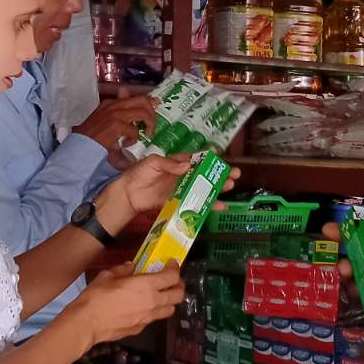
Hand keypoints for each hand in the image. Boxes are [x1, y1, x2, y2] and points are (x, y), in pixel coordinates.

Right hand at [74, 92, 159, 164]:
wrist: (79, 146)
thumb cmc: (90, 136)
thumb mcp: (103, 120)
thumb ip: (117, 112)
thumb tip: (131, 109)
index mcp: (110, 103)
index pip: (133, 96)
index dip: (147, 102)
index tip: (154, 106)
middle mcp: (114, 105)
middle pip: (142, 100)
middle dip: (151, 112)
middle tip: (152, 125)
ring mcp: (115, 114)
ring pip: (143, 112)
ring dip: (149, 124)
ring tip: (147, 134)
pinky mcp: (116, 126)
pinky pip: (134, 130)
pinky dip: (135, 138)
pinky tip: (128, 143)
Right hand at [76, 262, 184, 346]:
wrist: (88, 323)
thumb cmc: (97, 296)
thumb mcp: (108, 276)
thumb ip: (123, 270)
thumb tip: (130, 267)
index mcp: (147, 286)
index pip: (172, 277)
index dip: (175, 268)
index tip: (171, 264)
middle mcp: (153, 302)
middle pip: (178, 295)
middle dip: (179, 285)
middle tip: (172, 280)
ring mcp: (149, 318)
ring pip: (170, 309)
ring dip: (170, 300)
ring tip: (162, 294)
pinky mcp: (141, 328)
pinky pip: (154, 318)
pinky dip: (155, 311)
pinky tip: (144, 308)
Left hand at [102, 156, 241, 230]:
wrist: (129, 193)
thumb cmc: (140, 173)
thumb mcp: (153, 162)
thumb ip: (169, 164)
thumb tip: (187, 164)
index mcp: (178, 162)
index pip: (197, 159)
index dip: (210, 158)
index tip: (222, 157)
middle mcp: (184, 175)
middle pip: (206, 174)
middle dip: (221, 173)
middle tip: (235, 173)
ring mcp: (184, 190)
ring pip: (205, 188)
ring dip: (218, 188)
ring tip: (231, 186)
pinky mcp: (181, 202)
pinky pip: (197, 203)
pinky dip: (208, 205)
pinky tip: (220, 206)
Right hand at [325, 222, 363, 326]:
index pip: (363, 239)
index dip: (346, 233)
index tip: (330, 230)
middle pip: (353, 261)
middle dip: (342, 258)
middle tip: (342, 261)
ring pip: (355, 282)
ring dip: (347, 278)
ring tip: (348, 275)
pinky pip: (363, 304)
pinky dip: (356, 299)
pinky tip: (355, 295)